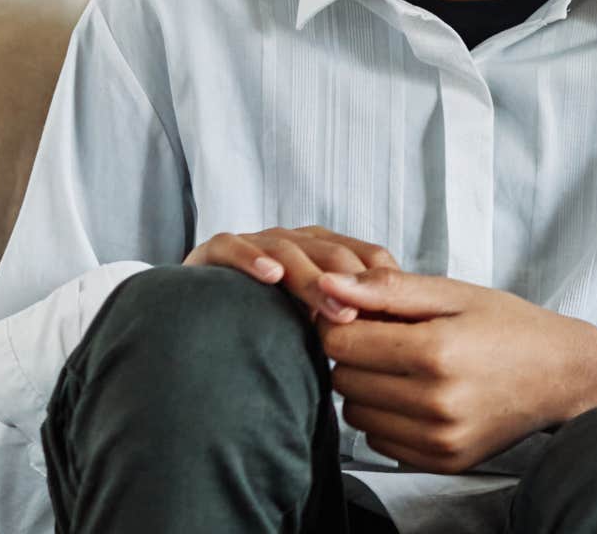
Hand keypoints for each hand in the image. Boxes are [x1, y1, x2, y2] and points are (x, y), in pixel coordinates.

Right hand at [183, 225, 397, 324]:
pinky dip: (252, 258)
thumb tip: (397, 353)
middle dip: (351, 285)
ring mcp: (257, 243)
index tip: (393, 319)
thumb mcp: (319, 328)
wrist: (199, 323)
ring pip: (291, 250)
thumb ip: (351, 328)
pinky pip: (233, 246)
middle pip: (333, 254)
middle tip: (361, 319)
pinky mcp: (215, 250)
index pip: (367, 257)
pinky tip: (270, 275)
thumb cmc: (271, 328)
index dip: (382, 284)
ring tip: (331, 310)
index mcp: (327, 253)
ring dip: (313, 279)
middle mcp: (296, 242)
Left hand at [315, 268, 596, 473]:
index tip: (367, 315)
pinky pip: (379, 442)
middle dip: (356, 355)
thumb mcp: (455, 293)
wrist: (564, 376)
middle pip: (343, 379)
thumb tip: (327, 285)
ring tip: (408, 368)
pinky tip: (419, 397)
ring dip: (369, 389)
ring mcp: (439, 437)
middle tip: (393, 339)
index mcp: (436, 350)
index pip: (339, 342)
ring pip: (356, 414)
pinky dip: (388, 418)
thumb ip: (388, 289)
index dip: (344, 322)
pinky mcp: (442, 461)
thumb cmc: (511, 327)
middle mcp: (435, 401)